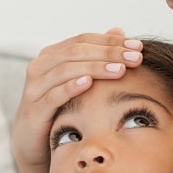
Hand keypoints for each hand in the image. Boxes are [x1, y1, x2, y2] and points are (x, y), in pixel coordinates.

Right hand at [12, 29, 143, 172]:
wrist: (35, 143)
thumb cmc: (61, 108)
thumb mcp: (80, 80)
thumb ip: (96, 55)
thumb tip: (119, 30)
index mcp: (52, 54)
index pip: (84, 40)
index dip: (111, 41)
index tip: (138, 47)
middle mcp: (41, 66)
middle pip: (77, 51)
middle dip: (109, 53)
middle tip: (135, 58)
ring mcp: (35, 87)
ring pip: (66, 70)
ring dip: (95, 68)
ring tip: (120, 71)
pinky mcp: (34, 109)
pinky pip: (53, 95)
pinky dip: (71, 87)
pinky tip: (90, 84)